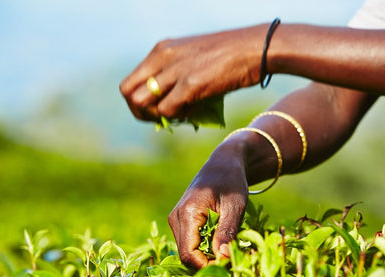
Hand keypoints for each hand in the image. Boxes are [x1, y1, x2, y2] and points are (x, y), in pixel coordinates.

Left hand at [119, 25, 265, 121]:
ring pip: (142, 103)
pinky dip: (176, 118)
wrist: (255, 48)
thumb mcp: (192, 59)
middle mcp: (163, 57)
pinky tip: (193, 114)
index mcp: (161, 50)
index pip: (130, 82)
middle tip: (161, 119)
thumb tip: (165, 109)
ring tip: (178, 116)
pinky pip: (167, 110)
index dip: (137, 101)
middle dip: (141, 113)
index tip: (155, 110)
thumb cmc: (228, 56)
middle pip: (129, 93)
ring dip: (156, 117)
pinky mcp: (191, 84)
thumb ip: (174, 78)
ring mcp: (175, 70)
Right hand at [168, 144, 248, 268]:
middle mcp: (176, 218)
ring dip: (207, 254)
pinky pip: (189, 242)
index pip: (189, 255)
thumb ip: (227, 232)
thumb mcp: (235, 206)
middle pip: (187, 256)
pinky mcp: (180, 221)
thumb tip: (222, 258)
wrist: (223, 164)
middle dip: (208, 262)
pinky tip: (219, 236)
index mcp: (187, 214)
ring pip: (188, 251)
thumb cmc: (232, 181)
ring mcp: (176, 219)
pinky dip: (204, 246)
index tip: (229, 262)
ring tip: (226, 243)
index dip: (207, 265)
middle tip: (231, 255)